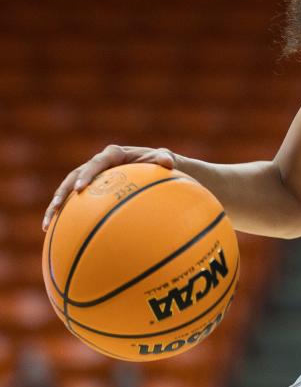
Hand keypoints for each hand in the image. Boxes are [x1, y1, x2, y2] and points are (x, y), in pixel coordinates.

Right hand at [43, 145, 177, 230]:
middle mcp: (99, 164)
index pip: (98, 162)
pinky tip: (51, 232)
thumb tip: (167, 161)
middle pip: (75, 176)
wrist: (158, 171)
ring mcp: (92, 178)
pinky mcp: (89, 191)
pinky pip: (73, 204)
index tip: (81, 188)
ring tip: (47, 223)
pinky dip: (62, 216)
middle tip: (58, 206)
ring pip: (67, 190)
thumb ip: (164, 158)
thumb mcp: (165, 160)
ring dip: (56, 205)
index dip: (87, 173)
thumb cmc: (161, 164)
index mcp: (114, 154)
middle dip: (64, 191)